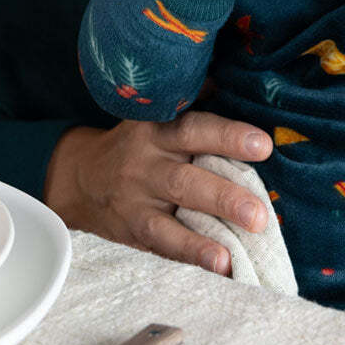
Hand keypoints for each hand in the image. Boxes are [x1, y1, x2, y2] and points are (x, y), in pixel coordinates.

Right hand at [44, 113, 272, 274]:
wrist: (81, 178)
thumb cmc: (139, 144)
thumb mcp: (156, 114)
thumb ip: (192, 99)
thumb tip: (234, 75)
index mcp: (155, 129)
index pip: (192, 128)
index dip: (227, 136)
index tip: (263, 145)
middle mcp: (144, 165)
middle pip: (184, 180)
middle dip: (224, 196)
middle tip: (260, 213)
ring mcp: (135, 203)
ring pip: (169, 221)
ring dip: (205, 236)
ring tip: (237, 250)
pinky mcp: (132, 233)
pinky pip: (161, 248)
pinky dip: (189, 258)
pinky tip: (219, 269)